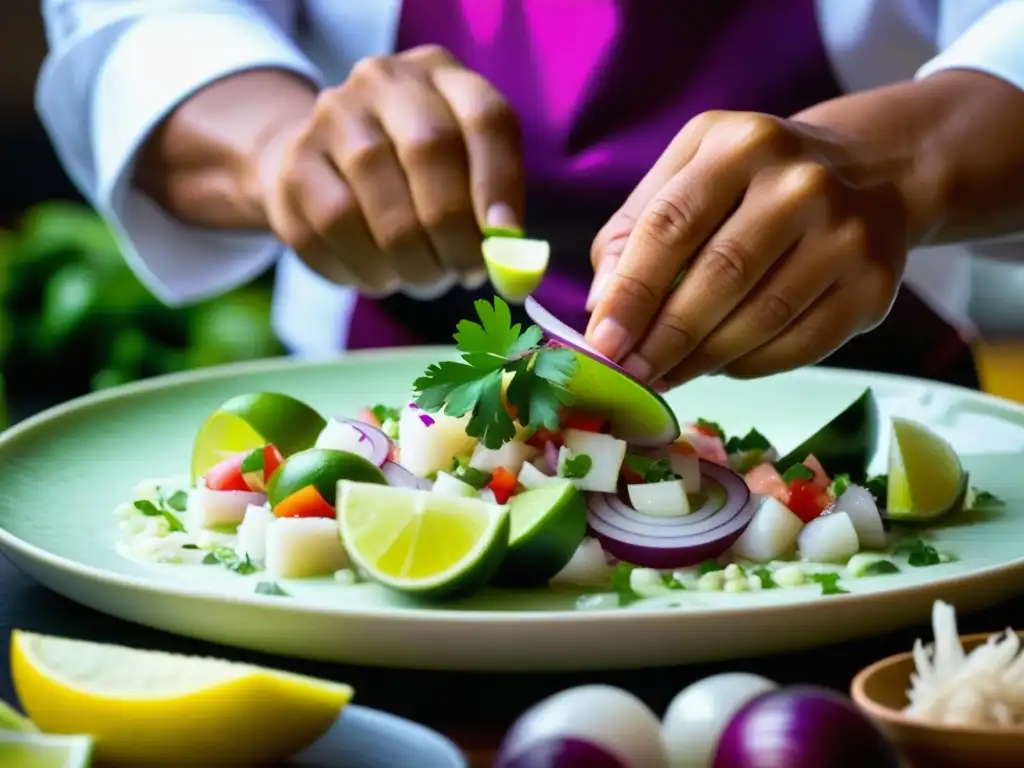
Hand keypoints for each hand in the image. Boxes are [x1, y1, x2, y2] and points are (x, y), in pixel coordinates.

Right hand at [258, 46, 523, 295]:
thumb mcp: (463, 173)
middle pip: (430, 151)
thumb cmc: (414, 179)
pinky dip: (367, 268)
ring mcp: (331, 118)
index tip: (505, 241)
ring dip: (412, 261)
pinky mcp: (294, 166)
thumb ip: (493, 213)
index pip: (485, 118)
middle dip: (455, 230)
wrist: (320, 164)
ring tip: (424, 277)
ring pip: (381, 201)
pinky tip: (380, 275)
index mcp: (441, 76)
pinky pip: (334, 231)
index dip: (500, 183)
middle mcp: (384, 82)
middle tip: (465, 273)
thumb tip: (514, 274)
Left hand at [585, 110, 907, 387]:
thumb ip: (634, 230)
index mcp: (740, 145)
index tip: (603, 342)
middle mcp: (800, 183)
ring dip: (701, 360)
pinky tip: (720, 364)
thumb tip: (602, 305)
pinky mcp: (873, 285)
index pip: (671, 225)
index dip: (632, 291)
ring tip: (665, 375)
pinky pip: (797, 345)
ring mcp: (846, 234)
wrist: (868, 173)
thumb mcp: (689, 173)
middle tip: (631, 374)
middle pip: (718, 277)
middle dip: (664, 338)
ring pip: (759, 319)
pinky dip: (748, 365)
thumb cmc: (751, 182)